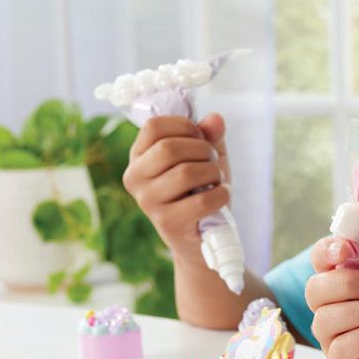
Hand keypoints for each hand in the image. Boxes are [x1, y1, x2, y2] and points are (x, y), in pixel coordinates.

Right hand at [123, 113, 231, 261]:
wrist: (202, 239)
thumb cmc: (200, 191)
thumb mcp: (205, 158)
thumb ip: (210, 136)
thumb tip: (216, 119)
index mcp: (138, 157)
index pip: (153, 126)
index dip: (184, 125)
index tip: (200, 137)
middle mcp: (135, 178)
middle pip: (169, 148)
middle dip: (203, 150)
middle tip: (213, 161)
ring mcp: (148, 202)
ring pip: (185, 172)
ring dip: (213, 172)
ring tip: (217, 180)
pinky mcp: (168, 222)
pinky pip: (202, 200)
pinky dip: (221, 194)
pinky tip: (222, 195)